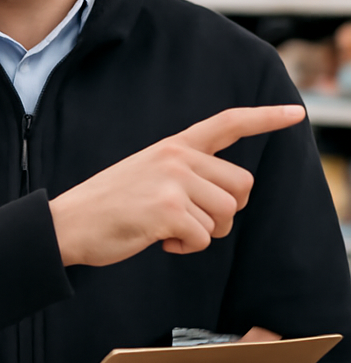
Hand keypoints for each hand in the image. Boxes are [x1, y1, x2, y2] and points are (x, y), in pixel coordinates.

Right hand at [48, 105, 304, 266]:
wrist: (67, 223)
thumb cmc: (108, 205)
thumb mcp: (147, 172)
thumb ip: (186, 172)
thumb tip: (230, 196)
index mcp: (173, 146)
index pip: (226, 123)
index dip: (264, 118)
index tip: (295, 113)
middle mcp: (176, 158)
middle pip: (241, 187)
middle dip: (223, 212)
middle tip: (189, 220)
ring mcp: (172, 182)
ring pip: (226, 216)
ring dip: (202, 233)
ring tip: (167, 229)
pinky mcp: (167, 211)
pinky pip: (202, 239)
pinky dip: (184, 249)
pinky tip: (159, 240)